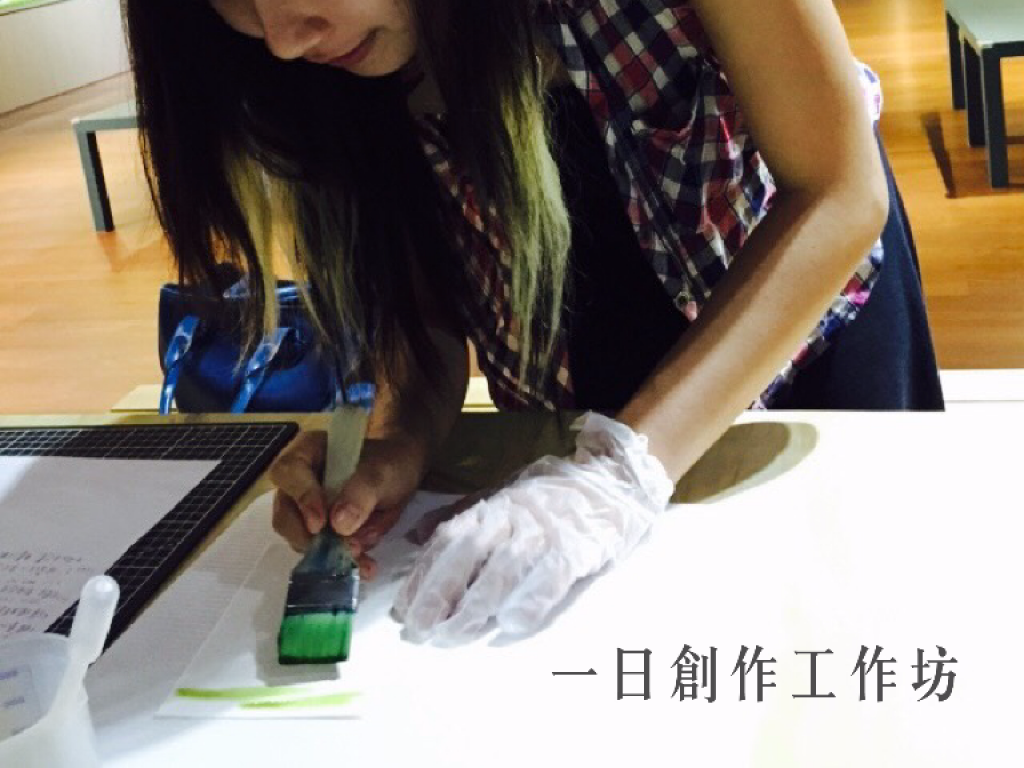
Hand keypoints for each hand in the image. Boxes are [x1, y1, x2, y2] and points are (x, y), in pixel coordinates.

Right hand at [269, 431, 424, 578]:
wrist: (403, 474)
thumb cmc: (390, 462)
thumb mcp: (382, 472)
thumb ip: (361, 492)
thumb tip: (338, 526)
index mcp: (307, 453)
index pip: (288, 472)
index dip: (301, 498)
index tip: (321, 523)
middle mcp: (298, 483)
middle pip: (285, 514)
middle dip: (311, 538)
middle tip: (344, 549)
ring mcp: (305, 511)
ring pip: (300, 538)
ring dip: (328, 555)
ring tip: (362, 560)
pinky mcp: (319, 533)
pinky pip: (320, 552)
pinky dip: (341, 562)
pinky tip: (365, 566)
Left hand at [392, 412, 673, 642]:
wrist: (609, 481)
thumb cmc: (550, 496)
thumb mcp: (499, 495)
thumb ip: (458, 516)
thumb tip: (416, 536)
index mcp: (490, 508)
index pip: (446, 542)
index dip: (422, 576)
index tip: (402, 610)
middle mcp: (511, 518)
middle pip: (465, 555)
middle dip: (437, 595)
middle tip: (417, 631)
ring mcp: (543, 533)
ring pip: (501, 571)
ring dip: (472, 608)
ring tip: (450, 637)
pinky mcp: (575, 549)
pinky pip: (548, 578)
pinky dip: (530, 601)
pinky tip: (511, 624)